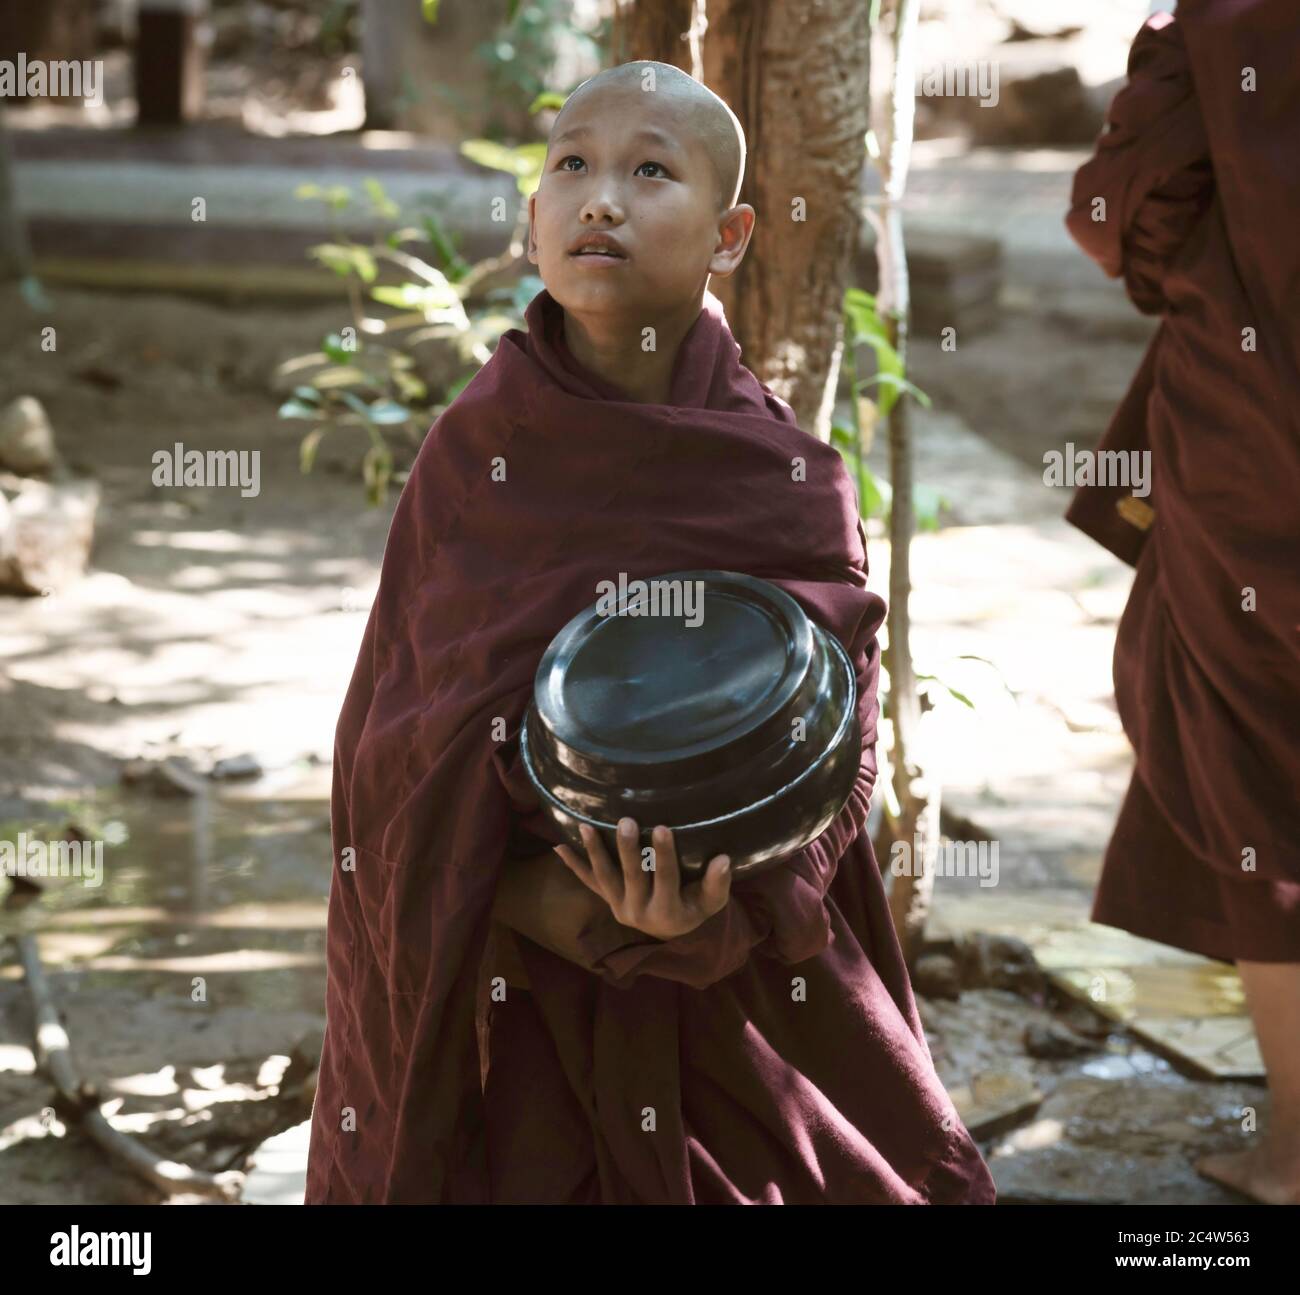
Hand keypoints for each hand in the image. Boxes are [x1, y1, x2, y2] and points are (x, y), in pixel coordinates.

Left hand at [555, 818, 731, 940]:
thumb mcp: (711, 902)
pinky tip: (559, 848)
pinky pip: (589, 883)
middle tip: (626, 822)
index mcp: (668, 912)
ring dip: (595, 852)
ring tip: (586, 826)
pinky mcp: (607, 900)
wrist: (670, 931)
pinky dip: (574, 866)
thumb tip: (724, 860)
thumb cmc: (695, 908)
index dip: (664, 855)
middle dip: (628, 850)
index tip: (664, 828)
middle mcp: (638, 913)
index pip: (666, 879)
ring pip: (605, 878)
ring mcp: (619, 906)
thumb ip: (718, 883)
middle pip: (632, 877)